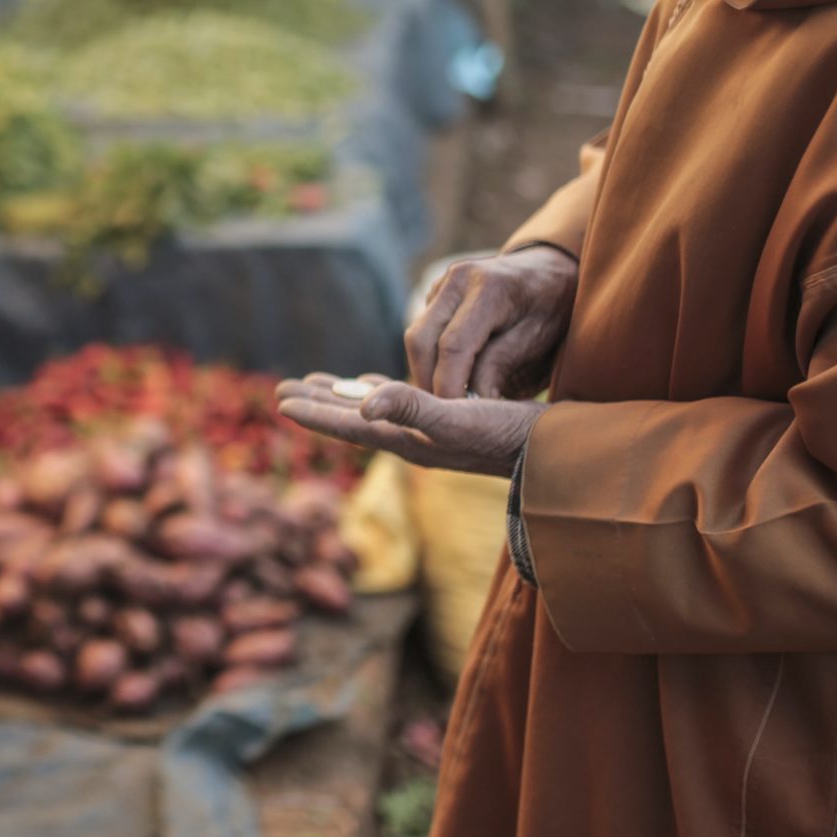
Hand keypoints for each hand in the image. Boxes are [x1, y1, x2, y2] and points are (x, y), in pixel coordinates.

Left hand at [276, 375, 542, 476]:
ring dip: (342, 396)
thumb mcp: (458, 420)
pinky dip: (380, 392)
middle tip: (281, 389)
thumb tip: (364, 405)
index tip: (280, 400)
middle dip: (318, 402)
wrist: (555, 453)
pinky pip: (402, 404)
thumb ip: (411, 409)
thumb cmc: (510, 437)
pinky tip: (373, 387)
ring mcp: (431, 433)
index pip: (349, 426)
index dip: (315, 413)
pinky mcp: (450, 421)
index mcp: (408, 440)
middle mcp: (414, 440)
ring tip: (316, 383)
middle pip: (352, 419)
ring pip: (372, 410)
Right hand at [407, 245, 578, 400]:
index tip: (456, 417)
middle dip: (428, 382)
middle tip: (446, 414)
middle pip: (421, 340)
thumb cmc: (551, 308)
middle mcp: (458, 279)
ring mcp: (442, 282)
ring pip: (416, 337)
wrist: (549, 269)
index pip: (453, 346)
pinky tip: (451, 375)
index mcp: (490, 289)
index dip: (448, 386)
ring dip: (426, 371)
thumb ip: (501, 366)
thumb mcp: (538, 339)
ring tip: (449, 398)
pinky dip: (431, 358)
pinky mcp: (435, 292)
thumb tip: (471, 404)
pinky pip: (422, 330)